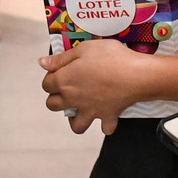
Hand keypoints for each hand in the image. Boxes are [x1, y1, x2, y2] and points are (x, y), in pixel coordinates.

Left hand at [38, 37, 157, 134]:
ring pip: (76, 125)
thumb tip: (42, 63)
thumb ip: (61, 59)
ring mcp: (90, 111)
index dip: (51, 76)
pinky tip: (107, 114)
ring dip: (76, 119)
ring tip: (81, 108)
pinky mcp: (108, 116)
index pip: (46, 84)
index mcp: (64, 81)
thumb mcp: (83, 49)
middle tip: (68, 88)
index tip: (61, 70)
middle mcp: (74, 99)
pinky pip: (105, 128)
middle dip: (56, 98)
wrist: (136, 74)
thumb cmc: (110, 57)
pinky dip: (105, 125)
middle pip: (53, 105)